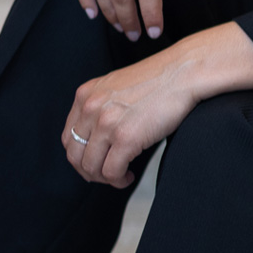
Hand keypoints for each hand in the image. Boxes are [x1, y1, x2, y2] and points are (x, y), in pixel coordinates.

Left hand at [63, 23, 252, 187]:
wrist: (183, 72)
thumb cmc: (158, 80)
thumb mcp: (116, 87)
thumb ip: (101, 106)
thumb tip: (98, 136)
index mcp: (85, 95)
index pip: (68, 137)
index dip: (80, 156)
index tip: (96, 161)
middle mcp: (90, 108)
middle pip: (75, 155)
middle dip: (89, 171)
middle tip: (107, 175)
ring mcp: (107, 123)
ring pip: (91, 167)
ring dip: (105, 178)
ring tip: (121, 175)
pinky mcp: (126, 137)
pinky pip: (111, 172)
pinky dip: (119, 180)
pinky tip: (130, 175)